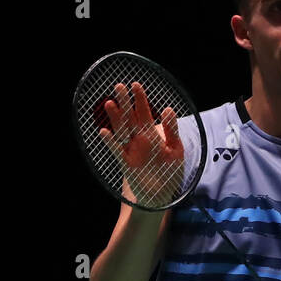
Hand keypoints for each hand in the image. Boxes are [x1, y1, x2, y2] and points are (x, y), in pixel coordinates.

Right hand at [99, 81, 183, 207]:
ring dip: (115, 118)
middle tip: (118, 86)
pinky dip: (110, 142)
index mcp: (151, 134)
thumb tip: (168, 109)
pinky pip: (116, 151)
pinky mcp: (126, 163)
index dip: (140, 99)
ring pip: (121, 130)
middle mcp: (139, 139)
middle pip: (129, 117)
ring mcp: (131, 150)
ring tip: (109, 103)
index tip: (135, 85)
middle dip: (125, 103)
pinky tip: (104, 132)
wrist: (162, 195)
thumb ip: (172, 131)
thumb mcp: (176, 150)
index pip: (144, 112)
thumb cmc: (170, 172)